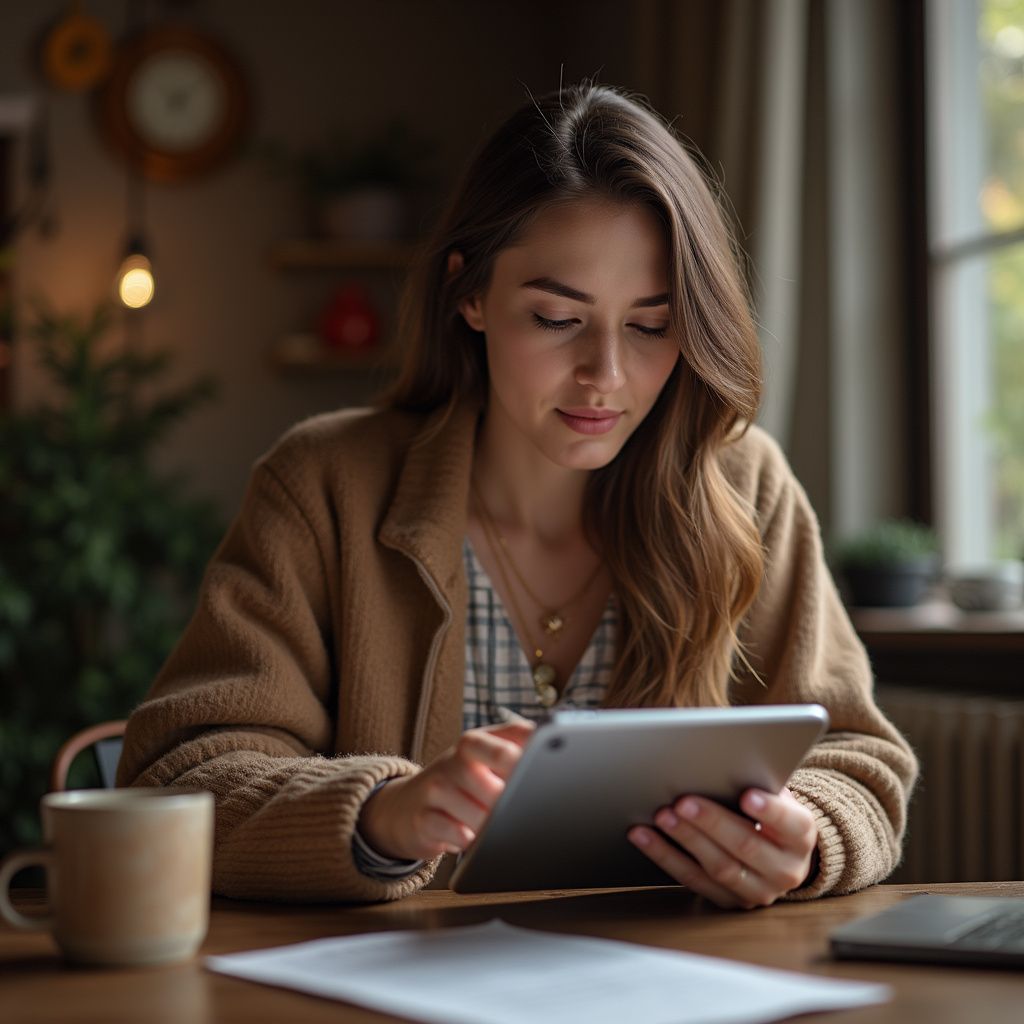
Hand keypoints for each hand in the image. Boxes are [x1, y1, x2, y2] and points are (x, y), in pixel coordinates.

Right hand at [357, 721, 534, 861]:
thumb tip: (557, 750)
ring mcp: (436, 788)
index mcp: (476, 742)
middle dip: (512, 802)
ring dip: (493, 826)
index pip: (507, 743)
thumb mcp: (486, 757)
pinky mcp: (424, 820)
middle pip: (494, 783)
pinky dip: (470, 840)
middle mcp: (454, 760)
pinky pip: (457, 834)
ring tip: (495, 825)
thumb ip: (520, 747)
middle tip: (520, 808)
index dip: (529, 760)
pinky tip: (471, 837)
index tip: (544, 773)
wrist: (408, 806)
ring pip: (478, 814)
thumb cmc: (461, 782)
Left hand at [627, 787, 817, 908]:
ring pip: (719, 868)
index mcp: (801, 837)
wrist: (776, 851)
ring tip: (661, 816)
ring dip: (686, 840)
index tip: (747, 796)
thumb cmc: (767, 810)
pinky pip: (693, 880)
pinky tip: (644, 835)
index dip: (770, 811)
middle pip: (747, 846)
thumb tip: (724, 761)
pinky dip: (665, 856)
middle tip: (684, 801)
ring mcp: (757, 891)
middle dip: (712, 823)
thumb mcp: (773, 793)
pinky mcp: (729, 902)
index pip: (791, 824)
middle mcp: (785, 870)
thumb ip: (757, 781)